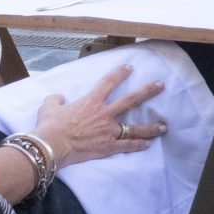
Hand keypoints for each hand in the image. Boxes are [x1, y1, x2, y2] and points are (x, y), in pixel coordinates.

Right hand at [33, 64, 168, 168]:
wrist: (52, 145)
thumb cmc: (50, 126)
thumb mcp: (48, 107)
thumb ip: (55, 99)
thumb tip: (59, 98)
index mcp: (91, 101)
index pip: (108, 82)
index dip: (120, 73)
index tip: (130, 67)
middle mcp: (104, 114)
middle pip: (131, 100)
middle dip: (148, 91)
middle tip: (161, 85)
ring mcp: (108, 131)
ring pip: (135, 127)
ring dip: (151, 127)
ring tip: (164, 126)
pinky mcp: (107, 146)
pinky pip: (126, 145)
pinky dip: (138, 146)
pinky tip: (147, 145)